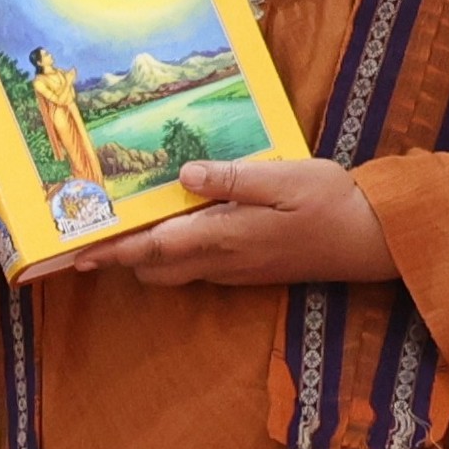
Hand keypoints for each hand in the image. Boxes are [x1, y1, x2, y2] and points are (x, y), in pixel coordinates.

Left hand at [41, 146, 398, 288]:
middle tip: (90, 232)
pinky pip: (198, 268)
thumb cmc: (330, 202)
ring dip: (146, 256)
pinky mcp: (250, 270)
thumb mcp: (283, 178)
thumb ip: (232, 179)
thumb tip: (183, 176)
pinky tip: (175, 227)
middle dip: (120, 255)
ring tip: (124, 226)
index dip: (112, 251)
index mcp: (224, 237)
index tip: (75, 253)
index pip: (153, 248)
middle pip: (154, 268)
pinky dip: (175, 253)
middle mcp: (222, 261)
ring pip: (174, 272)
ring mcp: (236, 270)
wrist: (373, 238)